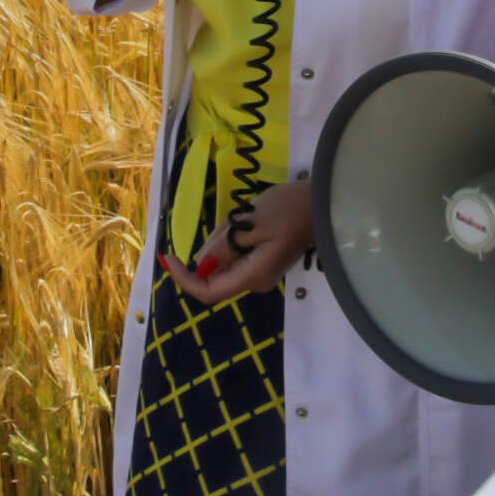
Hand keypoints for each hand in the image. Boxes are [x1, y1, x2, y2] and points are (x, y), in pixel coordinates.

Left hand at [160, 178, 313, 305]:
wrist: (325, 203)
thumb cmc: (290, 210)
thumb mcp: (252, 224)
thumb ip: (223, 246)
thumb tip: (201, 264)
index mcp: (252, 276)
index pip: (208, 291)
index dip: (184, 279)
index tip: (168, 256)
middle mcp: (255, 281)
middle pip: (215, 271)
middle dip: (213, 244)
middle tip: (234, 218)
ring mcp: (261, 271)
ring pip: (225, 258)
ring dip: (225, 236)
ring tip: (248, 215)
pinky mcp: (265, 260)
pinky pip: (237, 252)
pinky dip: (234, 235)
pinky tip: (252, 219)